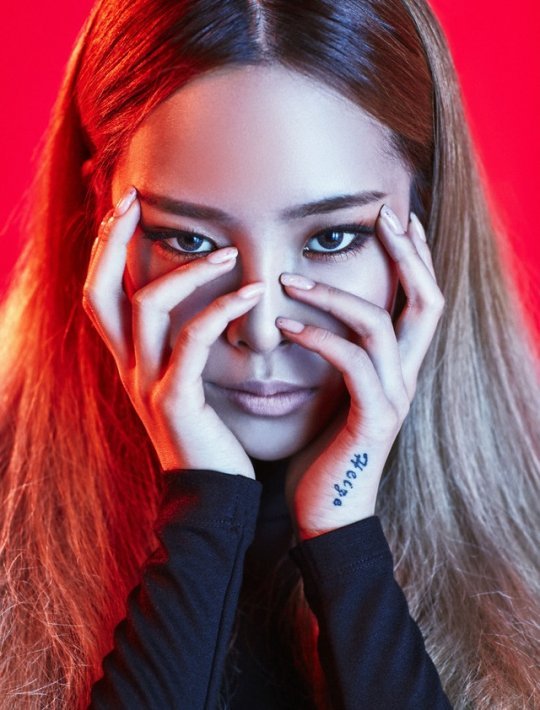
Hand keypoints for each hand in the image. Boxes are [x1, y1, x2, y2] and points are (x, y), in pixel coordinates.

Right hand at [82, 186, 262, 478]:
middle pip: (100, 291)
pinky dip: (221, 310)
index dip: (105, 249)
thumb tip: (196, 301)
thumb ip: (180, 343)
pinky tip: (252, 295)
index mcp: (128, 361)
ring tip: (229, 254)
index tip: (128, 207)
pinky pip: (192, 341)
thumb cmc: (207, 433)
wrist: (213, 492)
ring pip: (146, 307)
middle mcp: (127, 368)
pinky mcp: (176, 400)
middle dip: (115, 241)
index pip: (99, 292)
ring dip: (187, 270)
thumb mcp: (184, 382)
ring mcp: (147, 384)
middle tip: (139, 200)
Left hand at [277, 205, 444, 539]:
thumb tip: (314, 318)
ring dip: (335, 294)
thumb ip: (336, 355)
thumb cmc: (322, 451)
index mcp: (399, 368)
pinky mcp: (372, 420)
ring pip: (380, 326)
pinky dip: (319, 338)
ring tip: (290, 279)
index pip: (421, 301)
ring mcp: (394, 398)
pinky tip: (287, 326)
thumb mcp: (333, 393)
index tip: (398, 219)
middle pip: (426, 300)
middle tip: (383, 214)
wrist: (326, 513)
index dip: (417, 257)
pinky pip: (351, 364)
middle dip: (407, 253)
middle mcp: (406, 378)